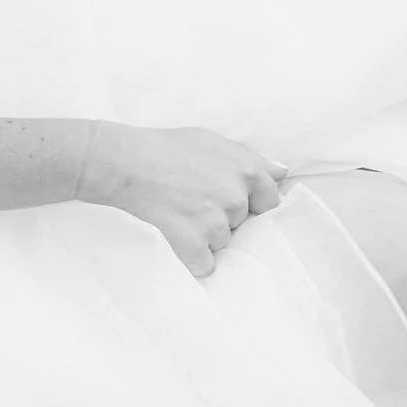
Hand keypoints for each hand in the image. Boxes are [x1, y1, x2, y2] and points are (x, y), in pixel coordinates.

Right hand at [76, 121, 284, 277]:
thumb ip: (252, 159)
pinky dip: (193, 259)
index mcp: (247, 172)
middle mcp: (236, 198)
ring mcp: (216, 223)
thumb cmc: (167, 147)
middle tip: (196, 205)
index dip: (251, 205)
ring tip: (180, 216)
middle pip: (243, 224)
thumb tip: (282, 174)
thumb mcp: (214, 141)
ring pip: (223, 243)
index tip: (230, 203)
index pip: (270, 202)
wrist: (124, 162)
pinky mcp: (194, 244)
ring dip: (206, 238)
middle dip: (225, 219)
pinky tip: (177, 239)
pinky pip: (206, 265)